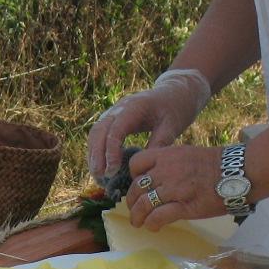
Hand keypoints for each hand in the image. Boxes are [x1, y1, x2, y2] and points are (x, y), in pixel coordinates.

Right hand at [86, 69, 210, 177]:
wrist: (175, 92)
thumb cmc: (175, 109)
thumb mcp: (172, 127)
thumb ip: (158, 144)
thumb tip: (144, 168)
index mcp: (134, 107)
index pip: (115, 130)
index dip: (111, 151)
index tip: (112, 171)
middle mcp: (119, 108)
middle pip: (99, 130)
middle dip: (96, 154)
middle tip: (100, 176)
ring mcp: (114, 112)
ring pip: (95, 132)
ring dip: (93, 154)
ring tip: (97, 175)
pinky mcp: (113, 118)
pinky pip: (99, 134)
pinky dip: (97, 150)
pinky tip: (101, 166)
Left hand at [124, 146, 227, 229]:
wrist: (239, 172)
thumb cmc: (217, 164)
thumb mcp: (187, 154)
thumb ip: (170, 164)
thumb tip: (159, 177)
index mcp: (167, 155)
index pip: (136, 164)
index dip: (134, 177)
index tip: (139, 186)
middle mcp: (166, 170)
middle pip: (136, 188)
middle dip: (132, 202)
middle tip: (135, 210)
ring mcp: (174, 189)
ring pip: (143, 204)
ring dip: (137, 217)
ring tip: (139, 223)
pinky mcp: (184, 206)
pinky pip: (158, 217)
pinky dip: (151, 224)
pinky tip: (154, 227)